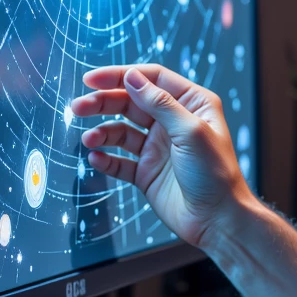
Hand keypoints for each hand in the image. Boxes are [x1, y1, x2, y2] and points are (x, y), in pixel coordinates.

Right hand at [71, 65, 255, 250]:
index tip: (92, 79)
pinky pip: (120, 161)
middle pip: (130, 102)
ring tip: (89, 139)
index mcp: (191, 104)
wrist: (217, 221)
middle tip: (78, 107)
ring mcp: (158, 147)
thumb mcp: (190, 132)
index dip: (120, 75)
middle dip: (103, 102)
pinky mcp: (147, 172)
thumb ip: (160, 103)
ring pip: (121, 131)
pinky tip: (96, 158)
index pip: (151, 79)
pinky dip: (106, 159)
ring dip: (102, 132)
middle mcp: (173, 122)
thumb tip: (131, 77)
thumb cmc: (215, 174)